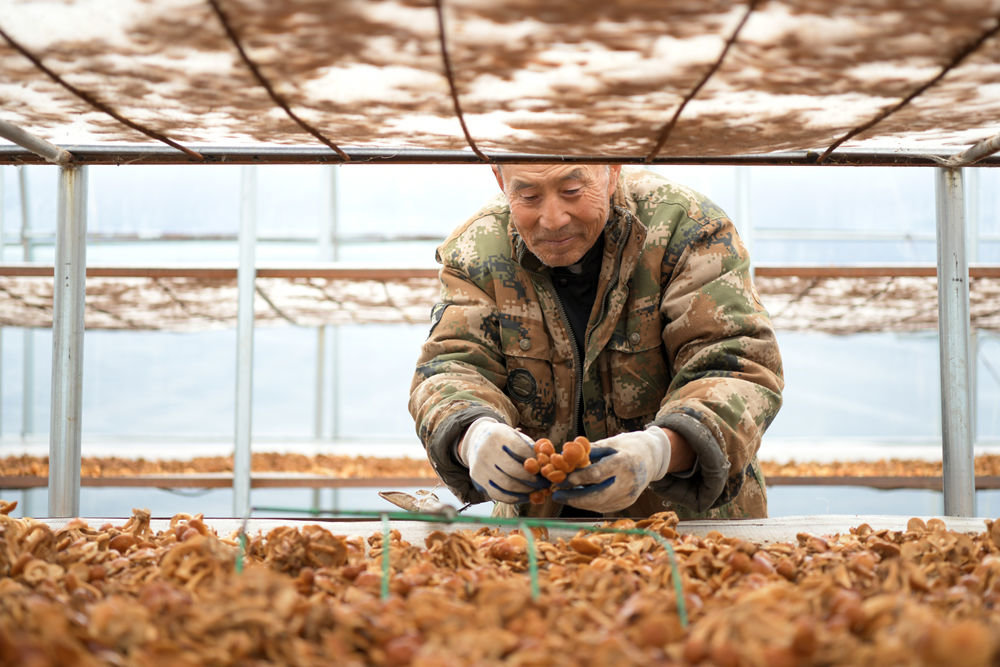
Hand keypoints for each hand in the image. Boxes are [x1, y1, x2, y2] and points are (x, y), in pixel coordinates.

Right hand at [457, 417, 548, 503]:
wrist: (478, 439)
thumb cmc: (505, 440)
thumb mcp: (516, 436)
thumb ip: (532, 449)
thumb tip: (547, 467)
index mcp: (497, 435)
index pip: (521, 450)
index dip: (535, 462)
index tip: (546, 470)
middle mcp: (485, 450)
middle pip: (513, 470)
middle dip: (533, 480)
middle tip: (545, 485)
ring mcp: (479, 466)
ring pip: (506, 484)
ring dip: (525, 491)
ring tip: (537, 492)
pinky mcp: (477, 479)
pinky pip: (497, 494)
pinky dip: (514, 498)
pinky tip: (525, 496)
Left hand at [552, 426, 671, 511]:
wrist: (651, 458)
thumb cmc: (626, 447)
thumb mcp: (609, 443)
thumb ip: (588, 452)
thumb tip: (564, 456)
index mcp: (624, 462)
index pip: (598, 474)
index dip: (579, 478)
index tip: (563, 480)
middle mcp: (628, 482)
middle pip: (598, 495)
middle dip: (575, 497)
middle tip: (556, 495)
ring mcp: (628, 495)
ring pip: (599, 504)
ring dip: (578, 502)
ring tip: (562, 495)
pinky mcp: (626, 503)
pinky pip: (603, 506)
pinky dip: (588, 503)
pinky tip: (575, 498)